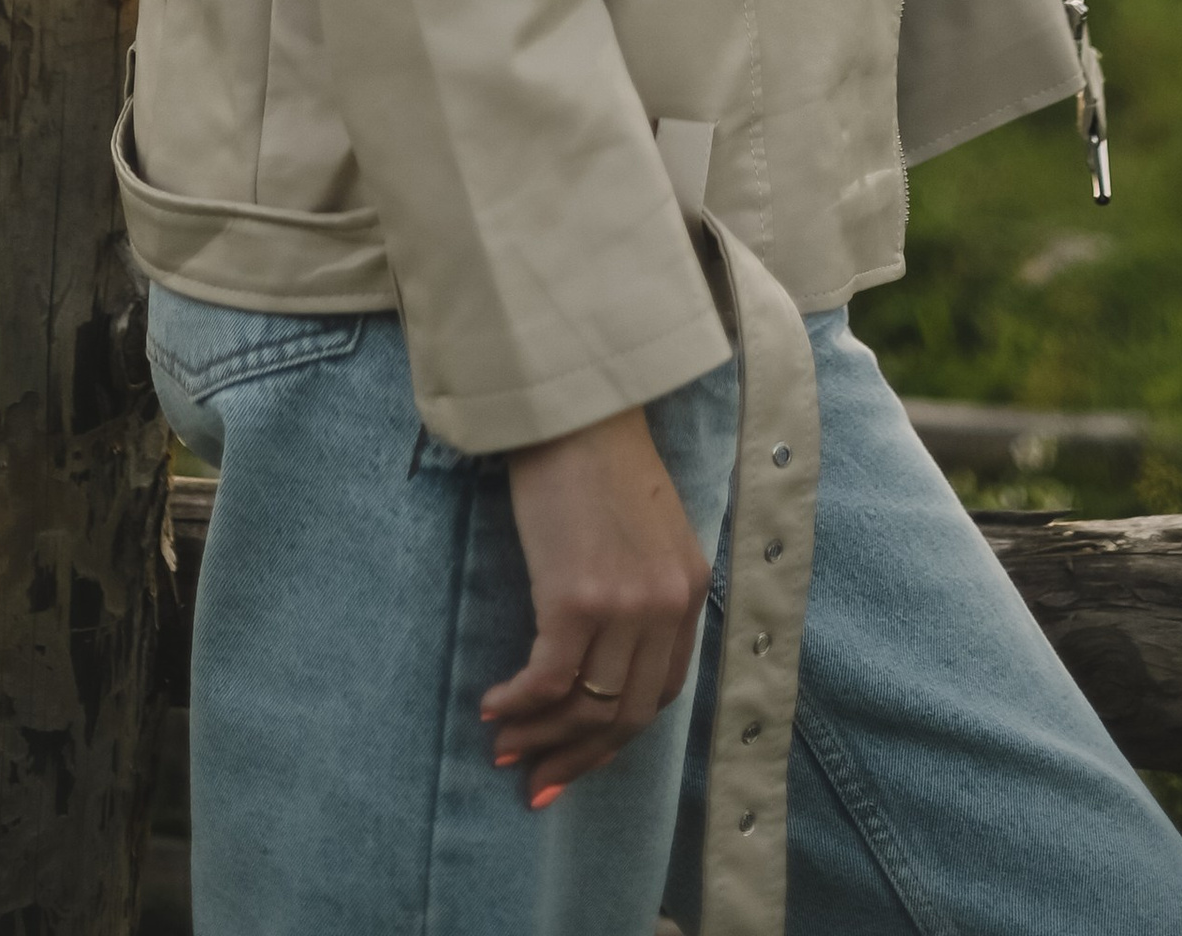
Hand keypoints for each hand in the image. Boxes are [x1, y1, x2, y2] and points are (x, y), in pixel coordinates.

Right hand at [481, 405, 712, 802]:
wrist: (571, 405)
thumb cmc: (596, 458)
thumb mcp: (644, 528)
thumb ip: (641, 586)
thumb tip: (602, 653)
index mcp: (687, 590)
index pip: (662, 693)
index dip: (617, 737)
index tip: (577, 759)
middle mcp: (665, 605)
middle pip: (627, 713)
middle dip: (578, 756)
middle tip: (535, 777)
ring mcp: (623, 604)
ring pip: (587, 704)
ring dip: (541, 736)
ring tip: (503, 745)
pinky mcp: (575, 596)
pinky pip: (549, 678)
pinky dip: (519, 703)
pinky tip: (493, 705)